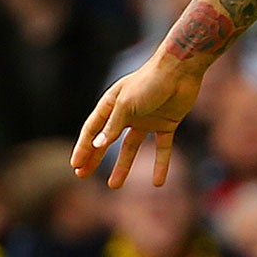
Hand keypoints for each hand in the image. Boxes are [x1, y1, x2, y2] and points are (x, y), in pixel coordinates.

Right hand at [70, 54, 205, 188]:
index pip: (92, 129)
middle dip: (95, 158)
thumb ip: (113, 125)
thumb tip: (97, 145)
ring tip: (114, 186)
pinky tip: (158, 183)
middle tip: (82, 175)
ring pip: (131, 148)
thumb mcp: (127, 104)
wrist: (181, 70)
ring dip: (123, 166)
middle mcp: (127, 114)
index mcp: (112, 104)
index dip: (83, 147)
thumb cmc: (150, 82)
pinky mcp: (166, 124)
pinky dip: (161, 164)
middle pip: (107, 141)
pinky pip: (162, 148)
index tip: (75, 165)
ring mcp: (147, 120)